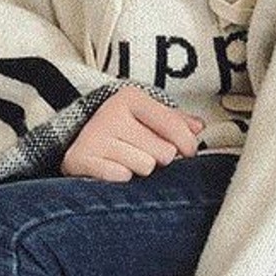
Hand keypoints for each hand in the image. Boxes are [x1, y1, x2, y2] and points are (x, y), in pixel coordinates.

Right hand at [63, 85, 202, 183]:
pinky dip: (120, 178)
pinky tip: (112, 170)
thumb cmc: (121, 133)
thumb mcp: (148, 120)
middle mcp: (110, 113)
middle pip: (164, 152)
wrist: (77, 144)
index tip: (187, 152)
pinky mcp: (80, 159)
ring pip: (145, 166)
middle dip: (158, 159)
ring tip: (125, 162)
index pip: (175, 126)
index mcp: (130, 98)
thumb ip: (176, 122)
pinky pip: (121, 177)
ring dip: (139, 170)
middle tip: (142, 154)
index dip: (187, 145)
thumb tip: (198, 126)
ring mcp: (94, 136)